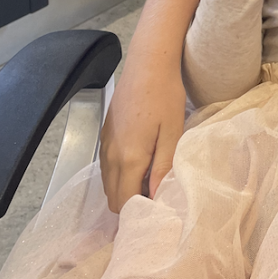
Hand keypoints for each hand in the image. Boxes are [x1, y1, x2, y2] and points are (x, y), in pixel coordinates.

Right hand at [100, 59, 186, 212]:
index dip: (139, 214)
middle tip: (154, 203)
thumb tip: (157, 197)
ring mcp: (105, 145)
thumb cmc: (165, 95)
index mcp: (129, 158)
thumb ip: (164, 167)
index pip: (125, 202)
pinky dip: (119, 176)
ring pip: (108, 184)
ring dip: (124, 191)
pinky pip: (107, 167)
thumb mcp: (173, 132)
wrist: (147, 64)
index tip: (156, 215)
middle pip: (113, 198)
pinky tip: (139, 167)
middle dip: (130, 206)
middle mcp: (111, 156)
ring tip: (149, 186)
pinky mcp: (104, 135)